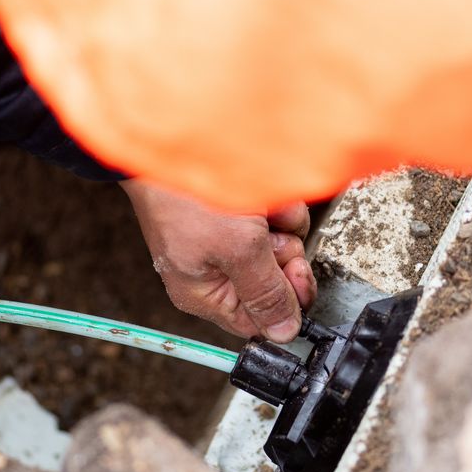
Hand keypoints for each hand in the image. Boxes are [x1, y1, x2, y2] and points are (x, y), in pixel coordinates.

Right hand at [121, 178, 316, 341]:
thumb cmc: (188, 196)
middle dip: (283, 257)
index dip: (285, 303)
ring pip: (283, 244)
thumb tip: (284, 334)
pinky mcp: (242, 208)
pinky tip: (262, 191)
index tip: (298, 278)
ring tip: (259, 206)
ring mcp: (231, 236)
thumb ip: (266, 292)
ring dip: (281, 224)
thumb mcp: (237, 250)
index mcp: (204, 292)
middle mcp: (217, 268)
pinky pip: (278, 216)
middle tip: (274, 238)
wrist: (174, 137)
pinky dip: (277, 202)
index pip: (259, 320)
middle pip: (275, 282)